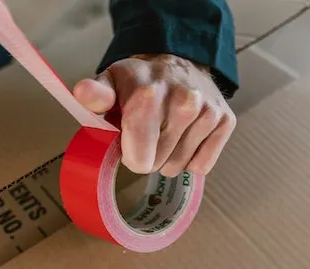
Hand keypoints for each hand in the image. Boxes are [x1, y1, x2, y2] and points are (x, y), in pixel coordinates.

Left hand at [73, 54, 235, 176]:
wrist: (178, 61)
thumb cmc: (138, 81)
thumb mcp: (109, 82)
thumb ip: (94, 94)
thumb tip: (83, 93)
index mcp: (149, 96)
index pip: (140, 157)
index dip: (130, 155)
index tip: (128, 140)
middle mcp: (184, 102)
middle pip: (158, 164)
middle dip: (148, 154)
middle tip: (147, 130)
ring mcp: (208, 112)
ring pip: (179, 166)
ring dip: (168, 156)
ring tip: (165, 130)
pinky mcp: (226, 121)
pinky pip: (201, 165)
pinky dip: (190, 158)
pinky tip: (184, 135)